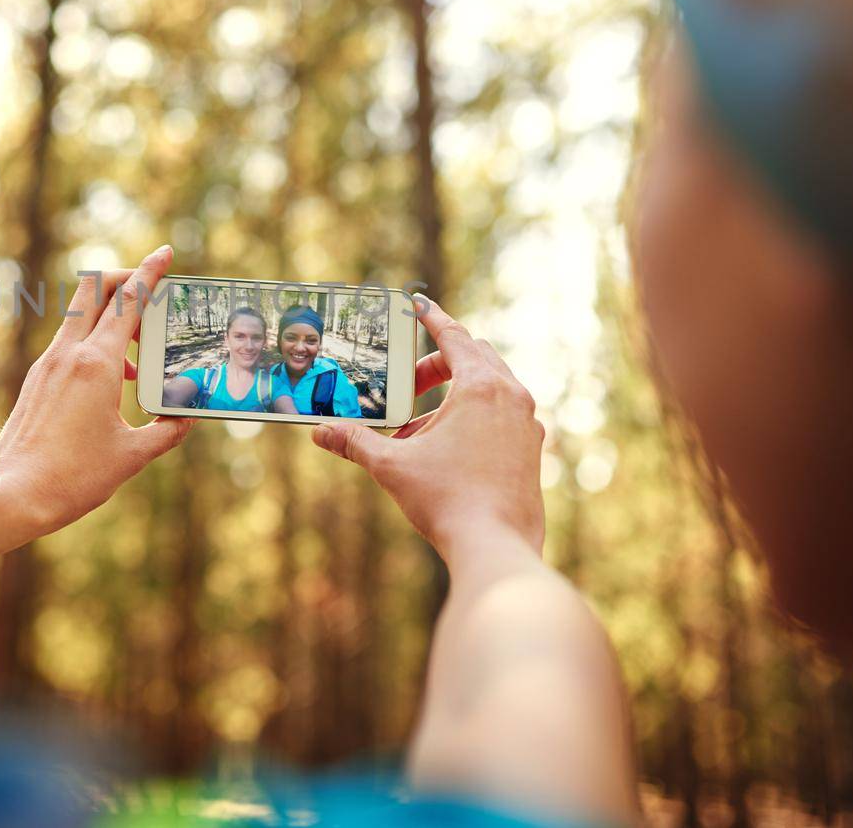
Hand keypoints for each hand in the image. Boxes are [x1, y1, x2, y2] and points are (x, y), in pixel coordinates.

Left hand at [0, 245, 194, 536]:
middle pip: (94, 290)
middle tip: (150, 288)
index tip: (165, 252)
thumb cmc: (73, 478)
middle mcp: (68, 355)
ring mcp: (47, 365)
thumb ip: (167, 431)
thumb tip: (187, 416)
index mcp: (97, 364)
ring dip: (112, 319)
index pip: (128, 303)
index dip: (150, 274)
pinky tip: (114, 383)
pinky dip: (95, 345)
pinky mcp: (37, 381)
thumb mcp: (132, 457)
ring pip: (80, 318)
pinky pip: (70, 345)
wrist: (12, 496)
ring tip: (139, 358)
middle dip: (124, 279)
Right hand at [311, 298, 545, 560]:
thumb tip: (321, 432)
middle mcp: (511, 397)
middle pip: (474, 358)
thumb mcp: (392, 465)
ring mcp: (527, 424)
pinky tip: (444, 451)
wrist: (496, 547)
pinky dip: (472, 419)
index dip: (431, 318)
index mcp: (481, 387)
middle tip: (407, 385)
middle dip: (437, 365)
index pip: (454, 336)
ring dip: (452, 396)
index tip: (417, 305)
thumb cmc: (447, 500)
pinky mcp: (532, 450)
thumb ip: (356, 441)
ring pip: (489, 389)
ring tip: (417, 431)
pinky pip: (501, 416)